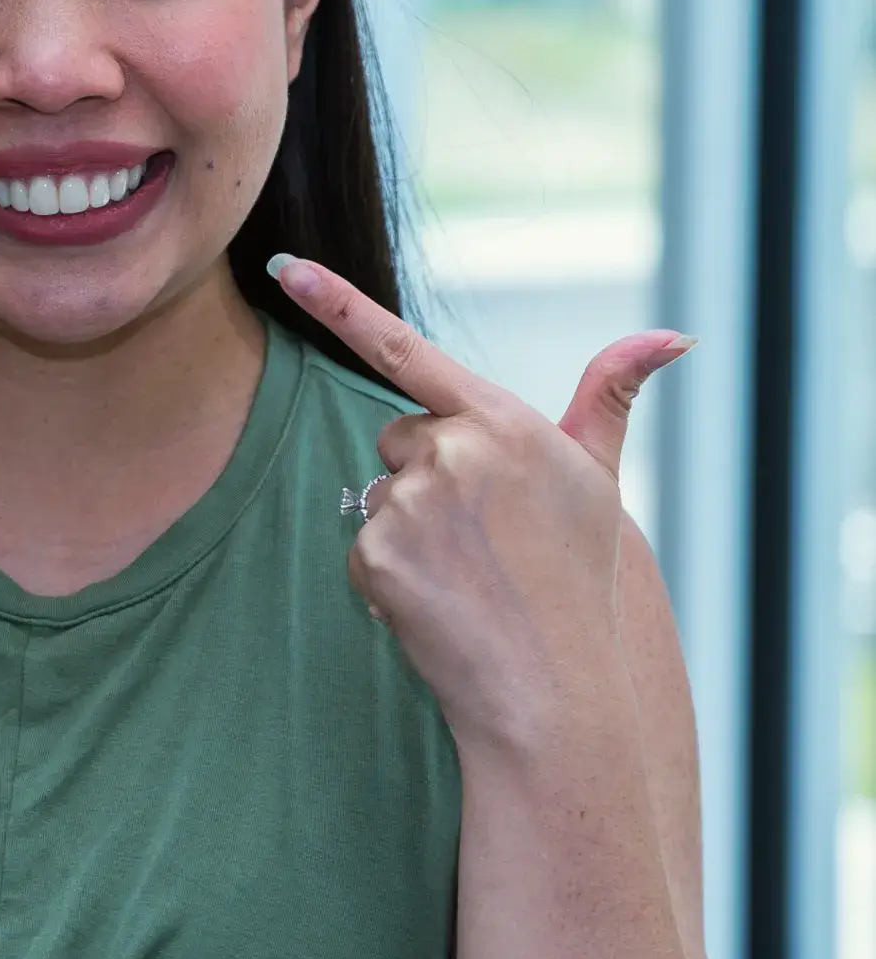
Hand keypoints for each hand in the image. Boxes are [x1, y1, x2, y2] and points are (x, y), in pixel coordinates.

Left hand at [269, 255, 694, 756]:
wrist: (555, 692)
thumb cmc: (578, 580)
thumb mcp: (598, 482)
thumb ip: (610, 400)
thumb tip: (674, 335)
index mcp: (501, 422)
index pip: (403, 349)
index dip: (336, 302)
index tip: (285, 266)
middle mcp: (451, 451)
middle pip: (399, 438)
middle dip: (427, 474)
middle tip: (483, 535)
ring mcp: (409, 504)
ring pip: (381, 494)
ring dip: (410, 527)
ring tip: (469, 575)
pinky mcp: (375, 554)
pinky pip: (363, 545)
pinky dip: (390, 574)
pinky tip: (439, 602)